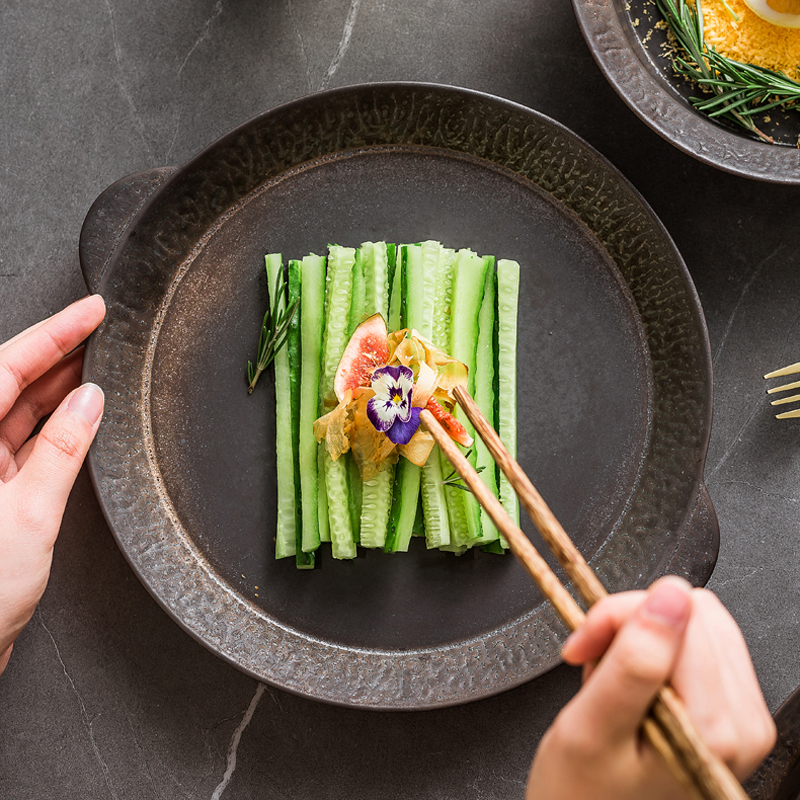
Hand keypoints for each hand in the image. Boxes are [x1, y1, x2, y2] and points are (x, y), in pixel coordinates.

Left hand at [0, 295, 105, 674]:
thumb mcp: (28, 515)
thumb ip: (61, 452)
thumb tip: (89, 402)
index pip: (5, 368)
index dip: (52, 334)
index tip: (90, 312)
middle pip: (11, 383)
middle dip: (58, 352)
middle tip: (102, 329)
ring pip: (20, 411)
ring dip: (60, 388)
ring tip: (99, 362)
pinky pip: (27, 444)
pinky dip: (57, 427)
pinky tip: (82, 414)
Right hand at [527, 576, 775, 799]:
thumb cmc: (582, 799)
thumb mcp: (591, 728)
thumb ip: (633, 660)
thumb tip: (671, 594)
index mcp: (715, 726)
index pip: (679, 610)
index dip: (618, 616)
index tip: (585, 645)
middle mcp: (744, 722)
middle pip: (693, 611)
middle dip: (631, 626)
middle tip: (595, 666)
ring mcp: (744, 719)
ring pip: (696, 621)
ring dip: (642, 638)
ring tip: (613, 682)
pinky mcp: (734, 714)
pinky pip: (699, 645)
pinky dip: (656, 652)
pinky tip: (633, 687)